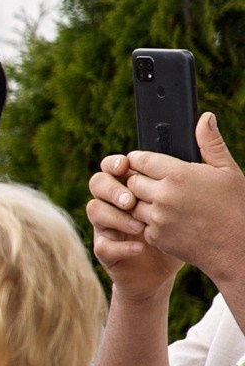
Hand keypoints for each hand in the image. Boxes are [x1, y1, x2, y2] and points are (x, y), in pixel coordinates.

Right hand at [89, 154, 182, 301]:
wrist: (168, 269)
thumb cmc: (181, 229)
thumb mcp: (189, 199)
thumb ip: (192, 169)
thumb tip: (204, 123)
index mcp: (130, 186)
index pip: (112, 166)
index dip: (114, 163)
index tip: (126, 165)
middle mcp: (113, 203)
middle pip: (96, 183)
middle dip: (111, 189)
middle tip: (131, 200)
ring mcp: (106, 226)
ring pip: (94, 210)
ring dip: (115, 216)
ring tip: (141, 225)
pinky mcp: (106, 251)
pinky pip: (104, 245)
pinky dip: (122, 245)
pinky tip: (141, 247)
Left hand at [94, 115, 244, 292]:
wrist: (238, 247)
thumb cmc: (236, 206)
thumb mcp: (226, 170)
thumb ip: (209, 143)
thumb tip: (204, 118)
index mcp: (178, 174)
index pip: (141, 160)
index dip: (140, 160)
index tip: (142, 162)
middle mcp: (163, 195)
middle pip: (132, 181)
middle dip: (139, 180)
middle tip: (150, 182)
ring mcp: (157, 218)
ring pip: (132, 204)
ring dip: (141, 202)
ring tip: (158, 201)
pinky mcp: (155, 237)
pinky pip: (140, 224)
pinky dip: (147, 221)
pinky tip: (164, 219)